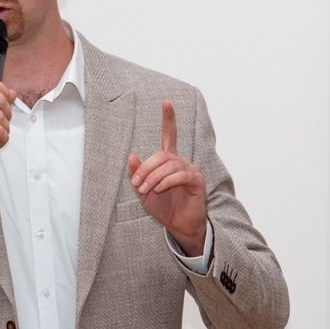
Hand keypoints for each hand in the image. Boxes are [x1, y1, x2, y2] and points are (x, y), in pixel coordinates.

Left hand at [128, 99, 207, 255]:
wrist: (178, 226)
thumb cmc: (163, 207)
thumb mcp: (144, 191)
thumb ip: (138, 174)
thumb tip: (132, 156)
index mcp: (168, 161)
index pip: (170, 135)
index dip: (168, 119)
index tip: (166, 102)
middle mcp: (180, 162)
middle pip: (161, 155)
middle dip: (146, 168)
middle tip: (137, 184)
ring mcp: (190, 170)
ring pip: (169, 165)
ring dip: (154, 177)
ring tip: (146, 190)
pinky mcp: (197, 181)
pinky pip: (181, 175)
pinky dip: (167, 182)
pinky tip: (160, 189)